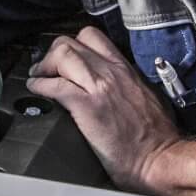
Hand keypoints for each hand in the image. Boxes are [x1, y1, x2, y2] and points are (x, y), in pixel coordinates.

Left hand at [27, 27, 183, 194]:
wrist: (160, 158)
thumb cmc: (156, 136)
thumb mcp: (145, 96)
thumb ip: (125, 84)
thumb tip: (108, 85)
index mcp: (124, 70)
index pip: (92, 37)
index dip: (70, 45)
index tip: (61, 59)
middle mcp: (112, 72)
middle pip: (70, 43)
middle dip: (51, 54)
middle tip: (44, 70)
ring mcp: (99, 87)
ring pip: (62, 55)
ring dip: (43, 67)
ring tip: (37, 79)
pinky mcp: (88, 106)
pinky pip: (55, 86)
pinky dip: (40, 86)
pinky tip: (36, 91)